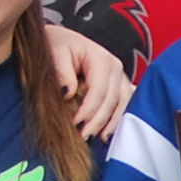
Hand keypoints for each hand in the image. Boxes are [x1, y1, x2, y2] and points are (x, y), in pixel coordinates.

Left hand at [44, 24, 132, 139]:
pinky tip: (108, 133)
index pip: (99, 90)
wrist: (62, 41)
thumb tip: (68, 93)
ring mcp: (121, 77)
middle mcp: (116, 67)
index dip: (88, 110)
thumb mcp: (55, 52)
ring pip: (123, 104)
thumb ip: (62, 71)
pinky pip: (126, 104)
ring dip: (111, 123)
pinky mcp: (121, 85)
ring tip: (98, 138)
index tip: (75, 124)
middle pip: (112, 100)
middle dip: (98, 121)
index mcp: (101, 57)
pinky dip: (119, 119)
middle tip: (83, 137)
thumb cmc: (58, 45)